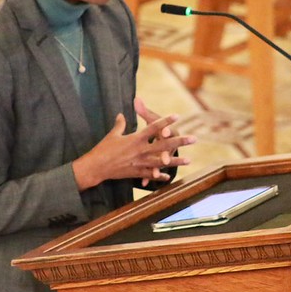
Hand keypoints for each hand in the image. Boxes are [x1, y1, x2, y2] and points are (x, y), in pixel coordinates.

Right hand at [72, 103, 194, 190]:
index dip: (166, 121)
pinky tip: (168, 176)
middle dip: (180, 142)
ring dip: (176, 161)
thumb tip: (122, 114)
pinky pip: (151, 174)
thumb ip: (120, 124)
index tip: (177, 116)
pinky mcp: (137, 173)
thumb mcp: (113, 135)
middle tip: (194, 139)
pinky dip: (159, 175)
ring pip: (162, 162)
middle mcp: (141, 150)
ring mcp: (140, 163)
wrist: (96, 167)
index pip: (153, 127)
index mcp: (135, 138)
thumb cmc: (103, 149)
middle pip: (164, 144)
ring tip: (188, 160)